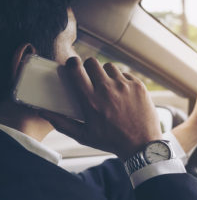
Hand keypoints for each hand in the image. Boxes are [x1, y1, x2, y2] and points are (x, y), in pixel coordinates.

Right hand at [41, 57, 161, 160]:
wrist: (141, 145)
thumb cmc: (111, 140)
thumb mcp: (84, 136)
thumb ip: (62, 123)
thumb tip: (44, 112)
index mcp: (91, 100)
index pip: (76, 69)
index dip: (72, 63)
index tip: (73, 65)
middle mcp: (107, 89)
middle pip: (92, 62)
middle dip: (89, 67)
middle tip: (91, 77)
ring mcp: (124, 86)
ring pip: (109, 66)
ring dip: (106, 73)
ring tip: (108, 85)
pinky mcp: (138, 86)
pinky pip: (126, 74)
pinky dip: (122, 80)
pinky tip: (123, 92)